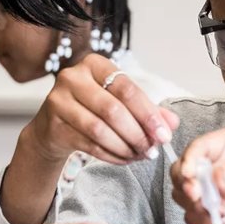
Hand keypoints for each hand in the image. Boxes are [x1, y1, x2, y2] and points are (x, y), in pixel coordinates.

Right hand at [21, 53, 178, 165]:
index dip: (148, 114)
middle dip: (137, 134)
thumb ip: (147, 109)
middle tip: (151, 150)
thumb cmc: (91, 109)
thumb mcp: (119, 102)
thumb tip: (172, 123)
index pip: (127, 89)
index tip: (163, 135)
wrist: (52, 127)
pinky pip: (89, 145)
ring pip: (99, 129)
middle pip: (113, 110)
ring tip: (139, 155)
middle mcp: (73, 78)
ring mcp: (59, 101)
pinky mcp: (53, 126)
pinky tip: (124, 158)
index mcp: (94, 64)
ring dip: (125, 147)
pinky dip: (111, 155)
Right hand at [172, 127, 224, 223]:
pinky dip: (202, 220)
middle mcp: (220, 166)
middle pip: (183, 171)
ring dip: (195, 205)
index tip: (190, 177)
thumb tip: (218, 180)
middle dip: (186, 184)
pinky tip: (223, 221)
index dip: (189, 161)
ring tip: (221, 211)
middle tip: (198, 196)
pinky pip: (196, 218)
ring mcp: (218, 193)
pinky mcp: (221, 216)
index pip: (199, 147)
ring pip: (185, 196)